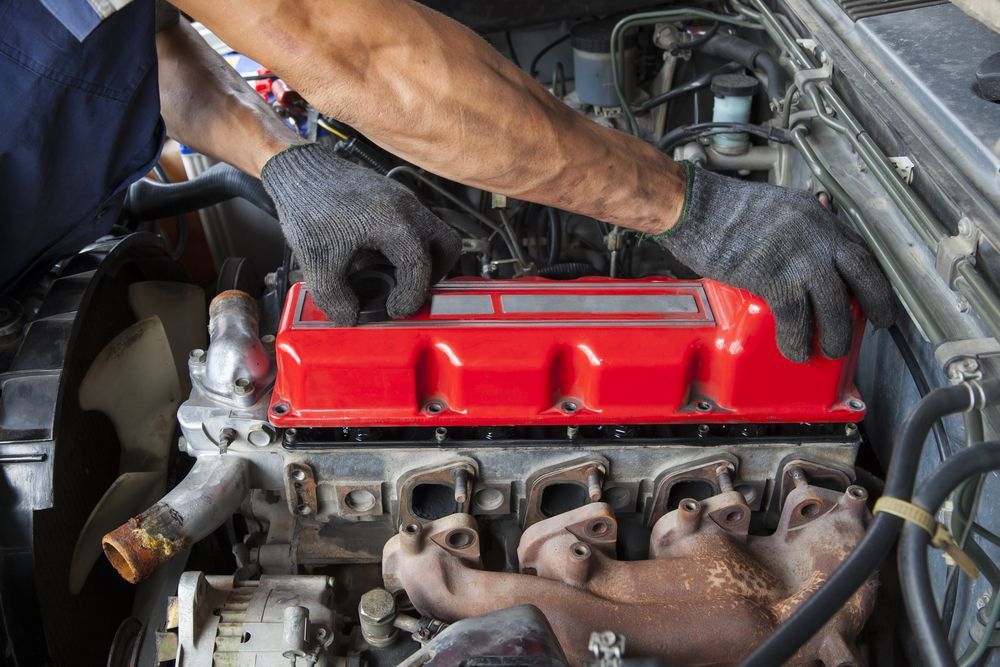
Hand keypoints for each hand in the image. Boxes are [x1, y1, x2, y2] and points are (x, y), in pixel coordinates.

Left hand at [262, 143, 460, 324]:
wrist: (300, 168)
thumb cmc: (308, 206)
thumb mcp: (317, 260)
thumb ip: (335, 296)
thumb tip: (351, 316)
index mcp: (395, 224)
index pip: (421, 268)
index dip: (411, 297)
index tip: (394, 310)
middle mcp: (408, 209)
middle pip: (447, 247)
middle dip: (434, 275)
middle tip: (410, 290)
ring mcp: (404, 199)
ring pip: (435, 233)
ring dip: (423, 259)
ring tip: (394, 274)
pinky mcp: (394, 195)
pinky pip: (417, 224)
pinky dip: (408, 244)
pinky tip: (377, 253)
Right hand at [656, 164, 894, 361]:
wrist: (695, 208)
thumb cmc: (722, 208)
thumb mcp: (775, 205)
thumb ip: (795, 226)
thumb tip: (799, 250)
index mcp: (817, 216)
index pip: (857, 247)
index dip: (869, 275)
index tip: (873, 292)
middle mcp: (817, 234)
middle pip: (862, 273)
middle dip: (877, 302)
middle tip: (880, 321)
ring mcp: (799, 257)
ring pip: (834, 304)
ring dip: (836, 333)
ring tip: (833, 349)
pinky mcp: (775, 278)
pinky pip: (796, 318)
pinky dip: (797, 340)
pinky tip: (795, 351)